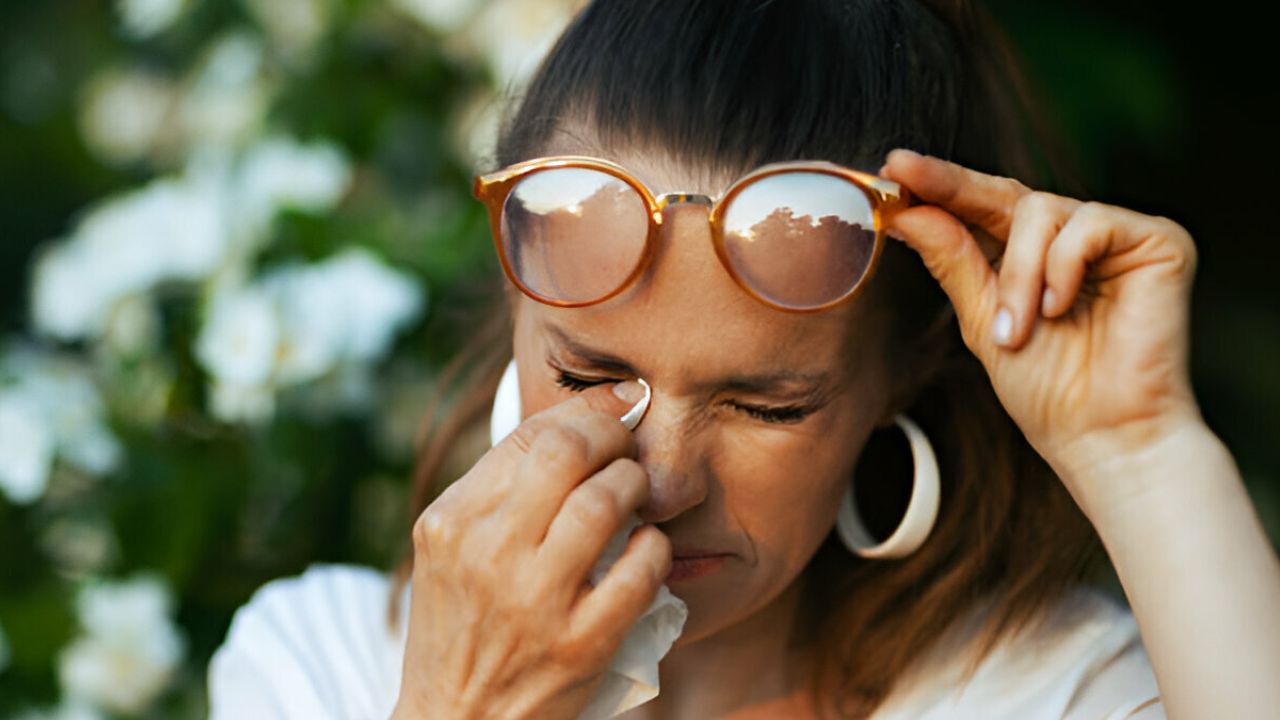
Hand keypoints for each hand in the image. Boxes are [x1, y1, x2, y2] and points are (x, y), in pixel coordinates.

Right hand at [391, 381, 669, 719]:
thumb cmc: (462, 624)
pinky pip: (641, 569)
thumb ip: (501, 487)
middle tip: (627, 450)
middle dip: (614, 437)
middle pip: (569, 452)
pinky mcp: (580, 644)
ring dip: (637, 486)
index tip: (616, 410)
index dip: (587, 411)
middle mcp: (487, 554)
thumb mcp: (453, 548)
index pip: (531, 435)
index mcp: (452, 521)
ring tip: (638, 495)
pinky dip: (654, 549)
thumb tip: (585, 415)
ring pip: (607, 502)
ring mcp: (534, 601)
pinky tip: (645, 552)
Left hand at [879, 149, 1203, 507]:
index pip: (982, 207)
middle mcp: (1073, 238)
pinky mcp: (1157, 240)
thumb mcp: (982, 321)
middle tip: (905, 176)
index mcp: (1032, 257)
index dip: (939, 186)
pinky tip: (1061, 309)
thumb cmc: (1047, 389)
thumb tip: (909, 212)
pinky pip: (1088, 224)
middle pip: (1006, 192)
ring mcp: (1116, 236)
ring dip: (1017, 274)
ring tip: (1016, 329)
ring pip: (1040, 209)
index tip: (892, 168)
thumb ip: (953, 262)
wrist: (1102, 435)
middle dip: (952, 189)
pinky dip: (1062, 268)